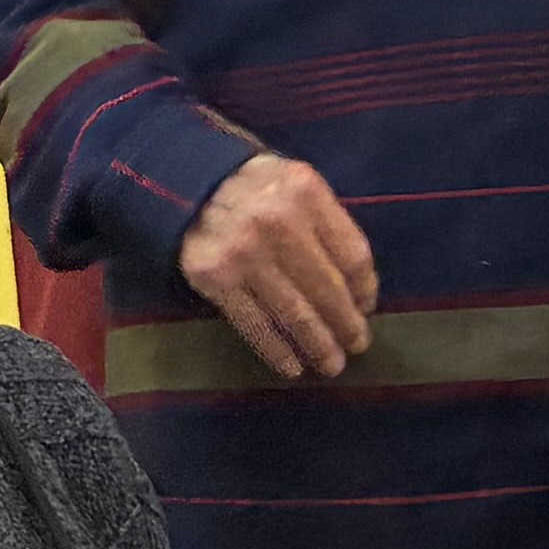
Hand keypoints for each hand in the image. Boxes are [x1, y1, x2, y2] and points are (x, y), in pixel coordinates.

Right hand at [175, 151, 376, 377]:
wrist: (181, 181)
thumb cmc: (251, 185)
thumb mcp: (294, 182)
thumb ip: (325, 221)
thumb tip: (357, 285)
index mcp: (306, 193)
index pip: (352, 254)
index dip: (365, 288)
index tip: (366, 308)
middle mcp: (278, 223)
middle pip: (328, 288)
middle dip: (347, 324)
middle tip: (358, 345)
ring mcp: (244, 254)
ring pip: (295, 313)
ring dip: (319, 345)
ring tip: (332, 364)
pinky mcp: (215, 280)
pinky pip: (255, 325)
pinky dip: (277, 351)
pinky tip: (292, 366)